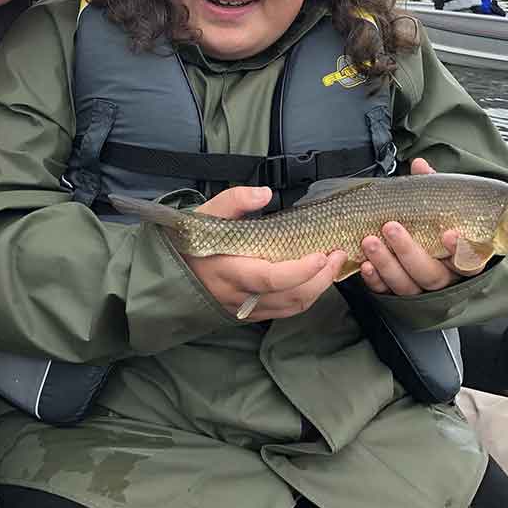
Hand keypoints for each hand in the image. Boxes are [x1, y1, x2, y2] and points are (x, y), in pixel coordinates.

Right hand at [184, 186, 347, 321]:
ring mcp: (246, 308)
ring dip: (318, 288)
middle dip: (320, 279)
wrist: (170, 272)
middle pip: (290, 297)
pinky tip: (314, 279)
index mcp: (228, 271)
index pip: (270, 279)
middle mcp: (239, 295)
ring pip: (292, 307)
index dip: (300, 270)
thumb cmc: (190, 240)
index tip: (321, 254)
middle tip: (337, 254)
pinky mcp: (250, 314)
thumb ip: (233, 201)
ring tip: (332, 264)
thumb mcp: (205, 213)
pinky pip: (284, 311)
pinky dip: (305, 296)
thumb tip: (264, 193)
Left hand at [358, 158, 484, 295]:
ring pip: (406, 285)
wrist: (421, 244)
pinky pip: (386, 292)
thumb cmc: (433, 224)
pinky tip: (364, 265)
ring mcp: (420, 289)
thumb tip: (419, 164)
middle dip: (408, 251)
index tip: (449, 232)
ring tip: (369, 241)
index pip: (469, 261)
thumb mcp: (436, 207)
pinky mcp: (398, 295)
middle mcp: (443, 277)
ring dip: (386, 263)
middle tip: (390, 227)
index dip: (461, 250)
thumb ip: (431, 188)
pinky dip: (375, 280)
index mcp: (459, 258)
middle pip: (430, 274)